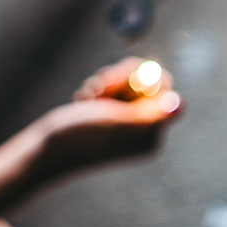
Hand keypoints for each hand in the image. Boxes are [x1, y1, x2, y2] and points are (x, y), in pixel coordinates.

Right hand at [31, 58, 184, 178]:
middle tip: (98, 85)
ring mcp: (125, 122)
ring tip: (87, 97)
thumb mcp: (116, 121)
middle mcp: (142, 129)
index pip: (163, 88)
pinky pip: (112, 91)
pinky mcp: (110, 117)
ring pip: (127, 84)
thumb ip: (149, 113)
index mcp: (151, 134)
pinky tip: (82, 101)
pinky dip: (96, 90)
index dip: (141, 76)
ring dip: (105, 83)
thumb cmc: (79, 137)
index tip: (116, 78)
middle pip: (146, 83)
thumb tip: (181, 104)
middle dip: (119, 78)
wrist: (46, 150)